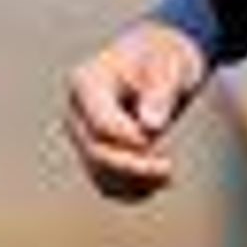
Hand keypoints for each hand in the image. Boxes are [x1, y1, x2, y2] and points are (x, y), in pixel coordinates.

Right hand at [60, 20, 210, 203]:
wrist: (159, 60)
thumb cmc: (163, 57)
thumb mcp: (168, 66)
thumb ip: (159, 93)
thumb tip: (150, 126)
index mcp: (86, 82)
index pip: (100, 123)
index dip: (129, 138)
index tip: (158, 136)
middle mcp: (77, 111)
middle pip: (95, 151)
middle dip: (133, 166)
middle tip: (169, 168)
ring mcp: (84, 134)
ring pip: (98, 172)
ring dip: (134, 182)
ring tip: (167, 176)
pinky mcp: (96, 151)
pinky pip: (106, 182)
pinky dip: (131, 189)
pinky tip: (156, 182)